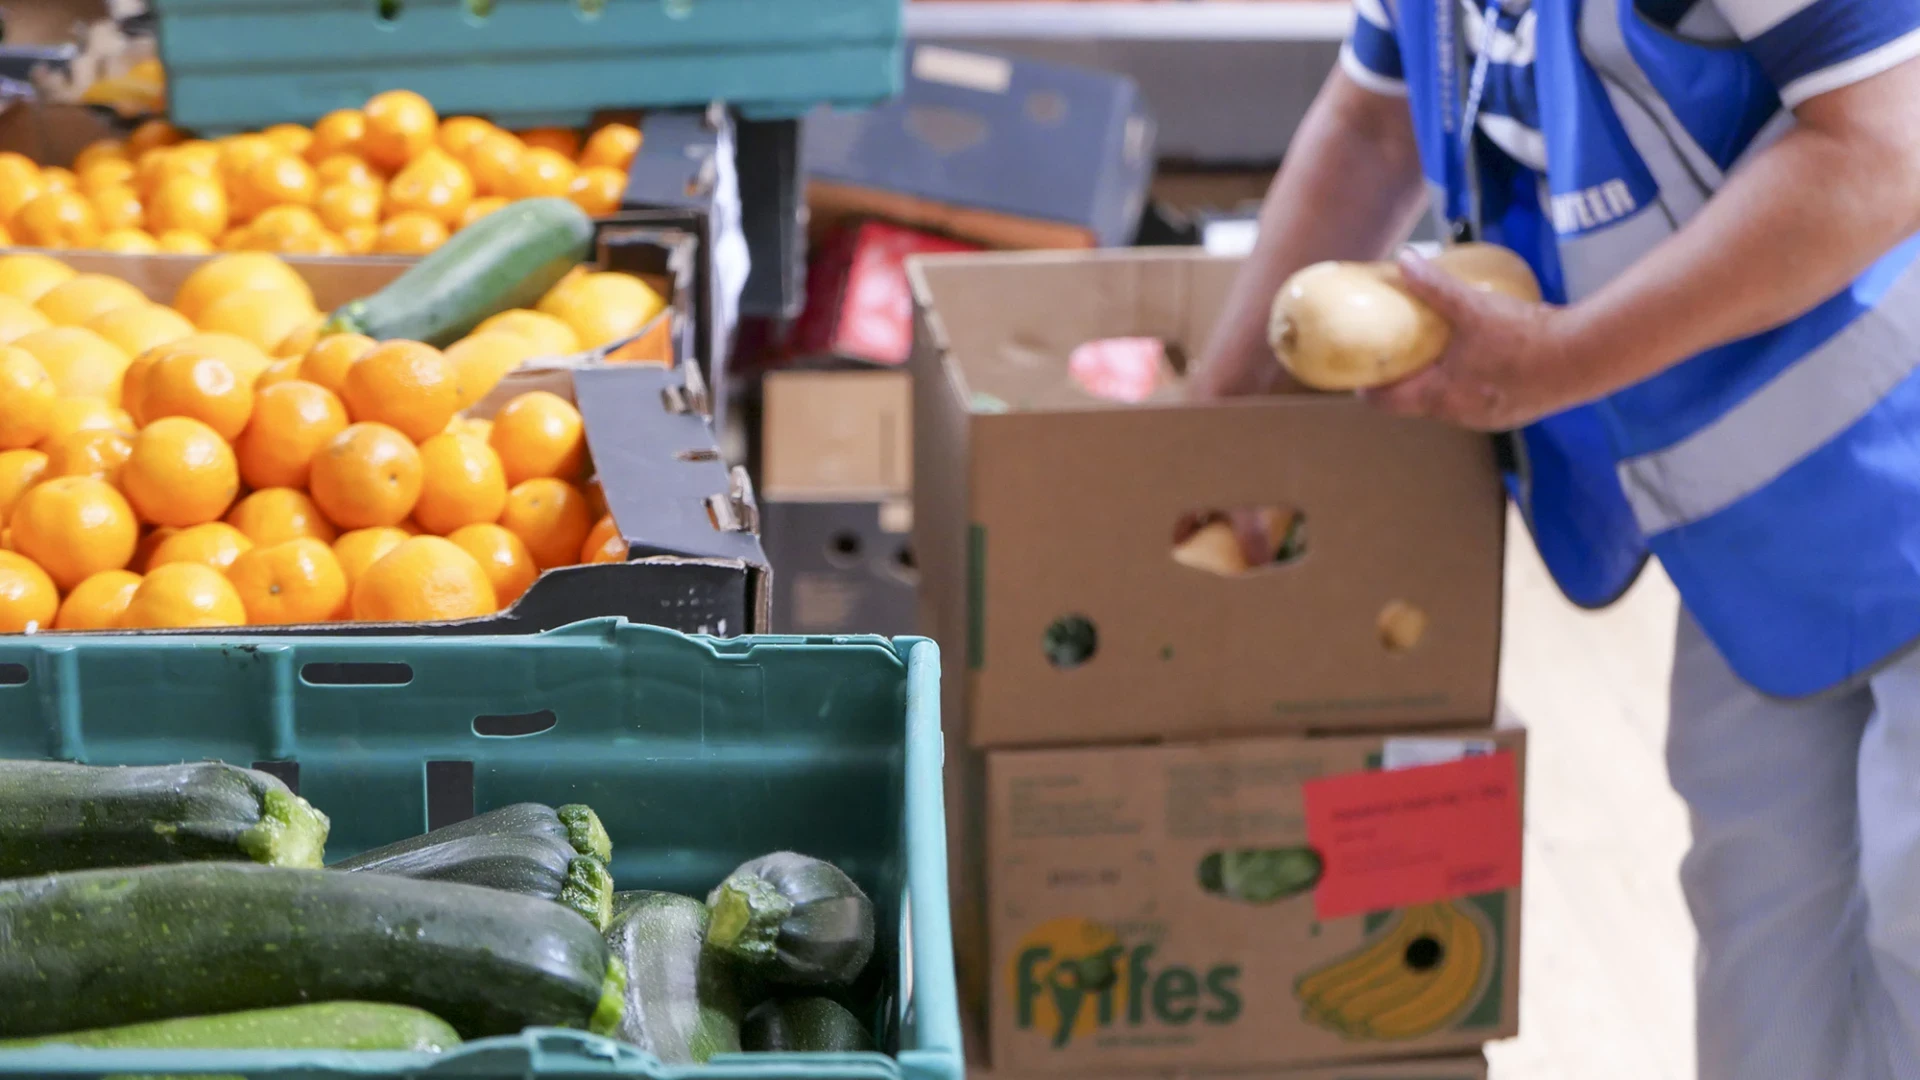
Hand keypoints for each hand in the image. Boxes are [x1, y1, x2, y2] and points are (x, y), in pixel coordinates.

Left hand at [1362, 250, 1591, 430]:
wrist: (1582, 359)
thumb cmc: (1521, 339)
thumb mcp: (1472, 307)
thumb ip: (1434, 286)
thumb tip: (1404, 259)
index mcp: (1438, 398)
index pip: (1385, 402)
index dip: (1368, 385)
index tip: (1360, 367)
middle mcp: (1457, 416)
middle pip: (1415, 401)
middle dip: (1405, 377)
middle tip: (1397, 348)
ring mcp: (1486, 417)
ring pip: (1447, 400)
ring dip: (1438, 378)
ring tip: (1435, 348)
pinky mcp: (1511, 411)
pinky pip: (1476, 398)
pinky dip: (1467, 380)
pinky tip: (1477, 355)